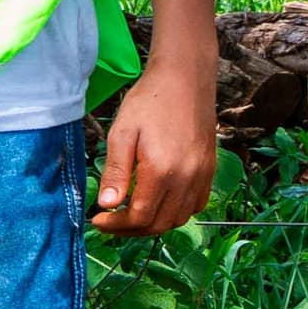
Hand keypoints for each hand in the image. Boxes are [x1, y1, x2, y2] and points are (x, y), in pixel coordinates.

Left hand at [92, 53, 217, 235]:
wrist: (185, 79)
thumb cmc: (149, 101)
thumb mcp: (122, 133)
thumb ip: (116, 171)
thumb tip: (108, 205)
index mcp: (162, 170)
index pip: (140, 217)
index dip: (116, 225)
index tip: (98, 220)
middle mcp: (187, 178)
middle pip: (159, 224)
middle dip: (131, 229)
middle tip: (110, 222)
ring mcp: (202, 175)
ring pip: (179, 219)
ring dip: (153, 224)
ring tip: (130, 215)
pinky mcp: (210, 169)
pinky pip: (196, 205)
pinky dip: (176, 213)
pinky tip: (158, 203)